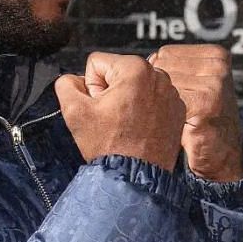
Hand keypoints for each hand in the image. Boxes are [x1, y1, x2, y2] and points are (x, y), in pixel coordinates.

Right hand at [55, 52, 186, 169]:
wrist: (137, 177)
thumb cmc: (111, 147)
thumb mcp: (74, 112)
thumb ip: (65, 85)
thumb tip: (71, 80)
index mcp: (134, 68)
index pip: (97, 63)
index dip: (91, 87)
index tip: (100, 107)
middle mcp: (158, 75)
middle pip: (118, 73)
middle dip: (110, 93)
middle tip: (112, 119)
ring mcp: (171, 93)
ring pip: (136, 87)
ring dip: (127, 102)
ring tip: (126, 125)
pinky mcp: (178, 109)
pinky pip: (153, 100)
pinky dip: (145, 111)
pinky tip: (139, 129)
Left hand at [150, 44, 242, 181]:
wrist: (222, 157)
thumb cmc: (204, 122)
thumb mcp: (196, 85)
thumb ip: (174, 68)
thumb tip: (146, 61)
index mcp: (215, 56)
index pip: (164, 55)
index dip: (161, 78)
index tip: (174, 96)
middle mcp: (216, 67)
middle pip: (160, 70)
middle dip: (159, 92)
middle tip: (173, 112)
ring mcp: (212, 86)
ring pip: (160, 88)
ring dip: (160, 107)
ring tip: (176, 121)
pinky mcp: (205, 107)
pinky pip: (165, 106)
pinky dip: (163, 121)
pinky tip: (176, 130)